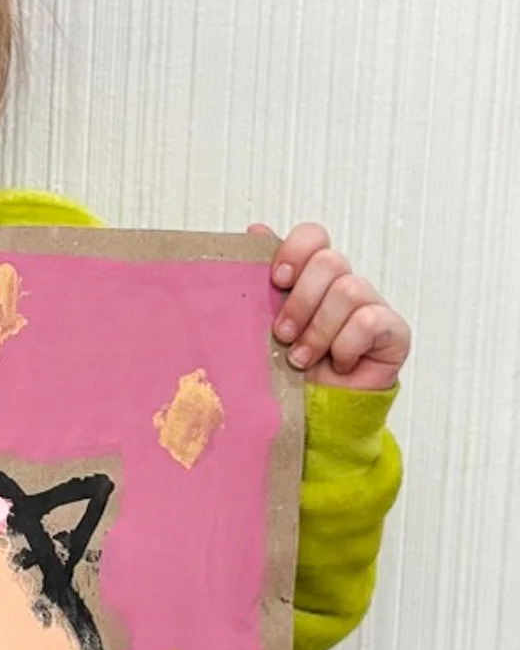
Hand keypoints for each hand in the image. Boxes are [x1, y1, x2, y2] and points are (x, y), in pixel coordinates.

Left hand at [250, 222, 410, 388]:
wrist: (314, 417)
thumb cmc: (289, 373)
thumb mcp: (263, 328)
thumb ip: (261, 284)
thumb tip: (254, 232)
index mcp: (312, 279)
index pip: (314, 237)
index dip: (295, 251)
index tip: (277, 281)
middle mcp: (343, 286)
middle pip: (330, 261)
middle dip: (300, 301)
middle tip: (282, 334)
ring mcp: (371, 306)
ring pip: (349, 290)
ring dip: (319, 330)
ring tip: (301, 359)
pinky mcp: (393, 331)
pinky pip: (369, 321)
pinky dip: (345, 346)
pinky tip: (338, 365)